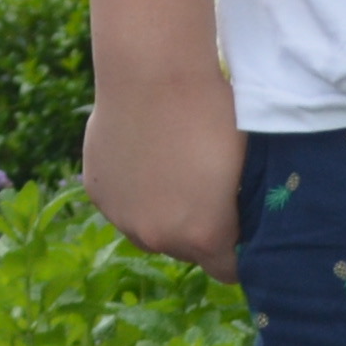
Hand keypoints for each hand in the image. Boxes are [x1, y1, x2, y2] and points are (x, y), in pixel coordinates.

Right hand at [84, 56, 244, 276]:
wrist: (154, 75)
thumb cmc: (214, 114)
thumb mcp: (247, 167)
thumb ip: (239, 208)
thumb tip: (240, 219)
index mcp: (206, 236)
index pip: (228, 270)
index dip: (236, 250)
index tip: (239, 225)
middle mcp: (160, 237)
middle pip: (184, 251)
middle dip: (196, 229)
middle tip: (203, 188)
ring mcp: (123, 217)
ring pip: (148, 230)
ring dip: (160, 213)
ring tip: (170, 169)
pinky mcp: (98, 193)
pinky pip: (121, 206)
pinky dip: (132, 191)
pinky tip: (143, 155)